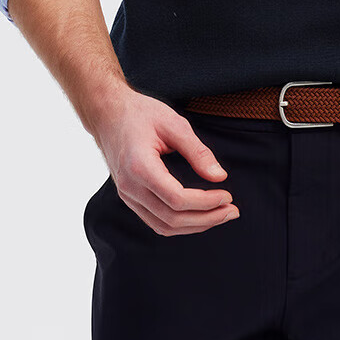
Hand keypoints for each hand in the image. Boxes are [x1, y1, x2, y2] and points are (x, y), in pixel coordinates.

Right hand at [89, 84, 239, 235]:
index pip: (177, 199)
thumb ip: (197, 151)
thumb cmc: (140, 113)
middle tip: (232, 211)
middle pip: (172, 219)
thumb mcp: (173, 123)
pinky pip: (155, 221)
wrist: (107, 113)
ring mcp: (127, 195)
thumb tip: (219, 176)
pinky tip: (199, 215)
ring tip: (220, 215)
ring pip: (163, 226)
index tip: (227, 195)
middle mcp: (130, 187)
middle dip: (206, 219)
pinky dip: (180, 223)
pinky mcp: (129, 198)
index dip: (206, 202)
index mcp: (139, 166)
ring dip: (195, 226)